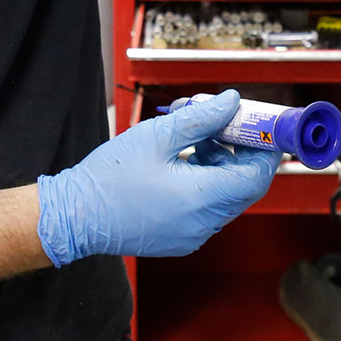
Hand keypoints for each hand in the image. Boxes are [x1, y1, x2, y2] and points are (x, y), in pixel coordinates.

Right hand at [36, 89, 277, 265]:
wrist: (75, 215)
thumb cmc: (110, 177)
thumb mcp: (158, 135)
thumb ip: (203, 117)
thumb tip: (233, 102)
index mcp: (201, 199)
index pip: (257, 177)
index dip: (265, 149)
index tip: (261, 127)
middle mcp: (203, 224)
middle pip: (244, 185)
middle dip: (239, 151)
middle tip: (222, 124)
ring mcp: (193, 235)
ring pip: (226, 195)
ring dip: (220, 164)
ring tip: (193, 139)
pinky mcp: (181, 238)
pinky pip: (208, 209)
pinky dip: (206, 183)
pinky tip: (183, 162)